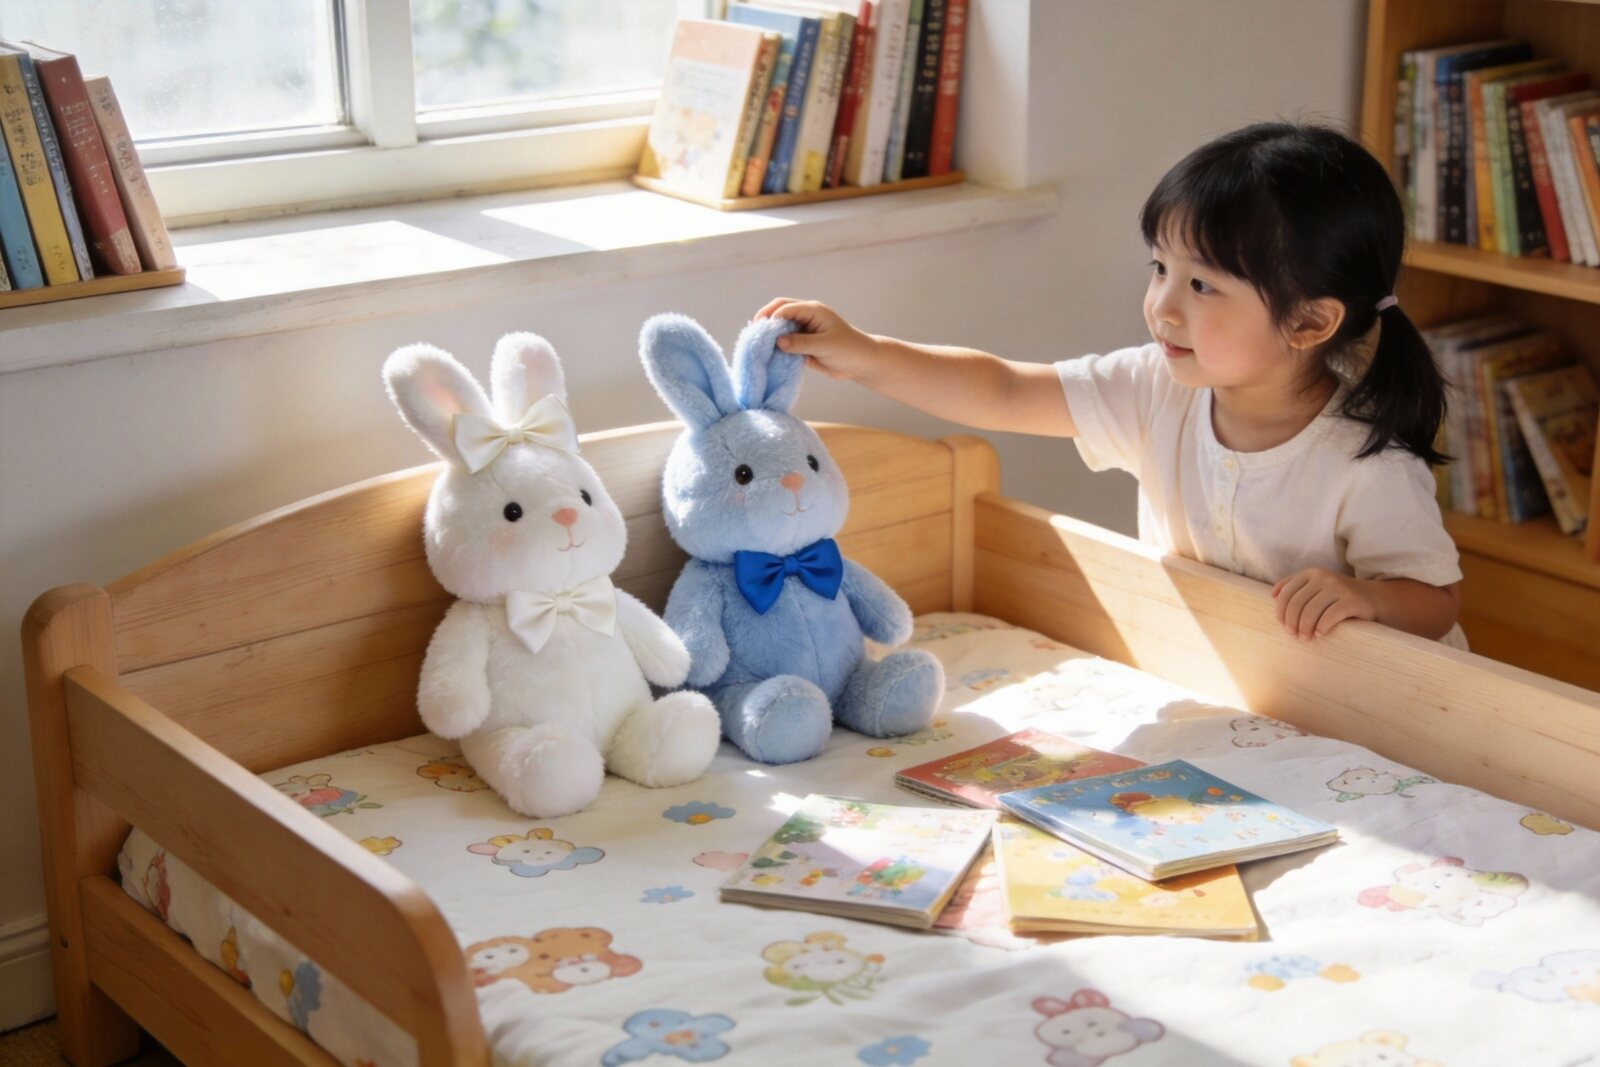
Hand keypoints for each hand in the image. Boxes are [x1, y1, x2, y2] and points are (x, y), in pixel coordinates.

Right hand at [754, 297, 880, 380]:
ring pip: (781, 327)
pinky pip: (786, 343)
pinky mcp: (804, 344)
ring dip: (771, 334)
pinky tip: (768, 354)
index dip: (772, 318)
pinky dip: (777, 347)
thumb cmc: (848, 349)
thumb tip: (777, 341)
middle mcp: (806, 317)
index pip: (786, 308)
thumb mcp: (824, 345)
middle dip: (766, 319)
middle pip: (780, 311)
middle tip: (753, 331)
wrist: (862, 362)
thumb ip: (800, 343)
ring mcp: (804, 330)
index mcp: (812, 311)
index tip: (762, 331)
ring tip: (757, 343)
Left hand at [1271, 568, 1377, 638]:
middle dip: (1292, 623)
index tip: (1283, 626)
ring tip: (1306, 637)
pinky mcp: (1352, 601)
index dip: (1281, 612)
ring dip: (1304, 629)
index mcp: (1311, 573)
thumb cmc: (1338, 597)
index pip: (1286, 593)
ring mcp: (1339, 587)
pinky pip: (1329, 617)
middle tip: (1294, 635)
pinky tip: (1319, 634)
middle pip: (1296, 604)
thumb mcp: (1316, 586)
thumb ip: (1295, 586)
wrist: (1374, 598)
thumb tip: (1273, 594)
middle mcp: (1323, 577)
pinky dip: (1321, 628)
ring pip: (1310, 612)